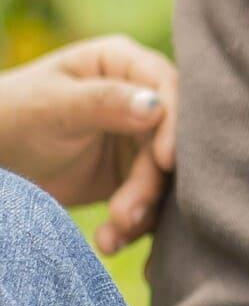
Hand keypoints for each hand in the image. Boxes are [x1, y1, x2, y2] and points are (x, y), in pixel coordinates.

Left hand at [0, 36, 179, 249]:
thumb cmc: (13, 115)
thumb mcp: (52, 106)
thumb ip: (103, 101)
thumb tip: (157, 107)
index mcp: (123, 64)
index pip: (167, 87)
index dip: (175, 124)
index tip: (166, 161)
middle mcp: (140, 100)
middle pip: (170, 140)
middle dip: (151, 182)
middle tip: (126, 214)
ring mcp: (138, 140)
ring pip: (163, 177)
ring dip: (143, 211)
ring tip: (112, 237)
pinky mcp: (131, 176)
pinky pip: (148, 202)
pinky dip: (133, 227)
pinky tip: (110, 242)